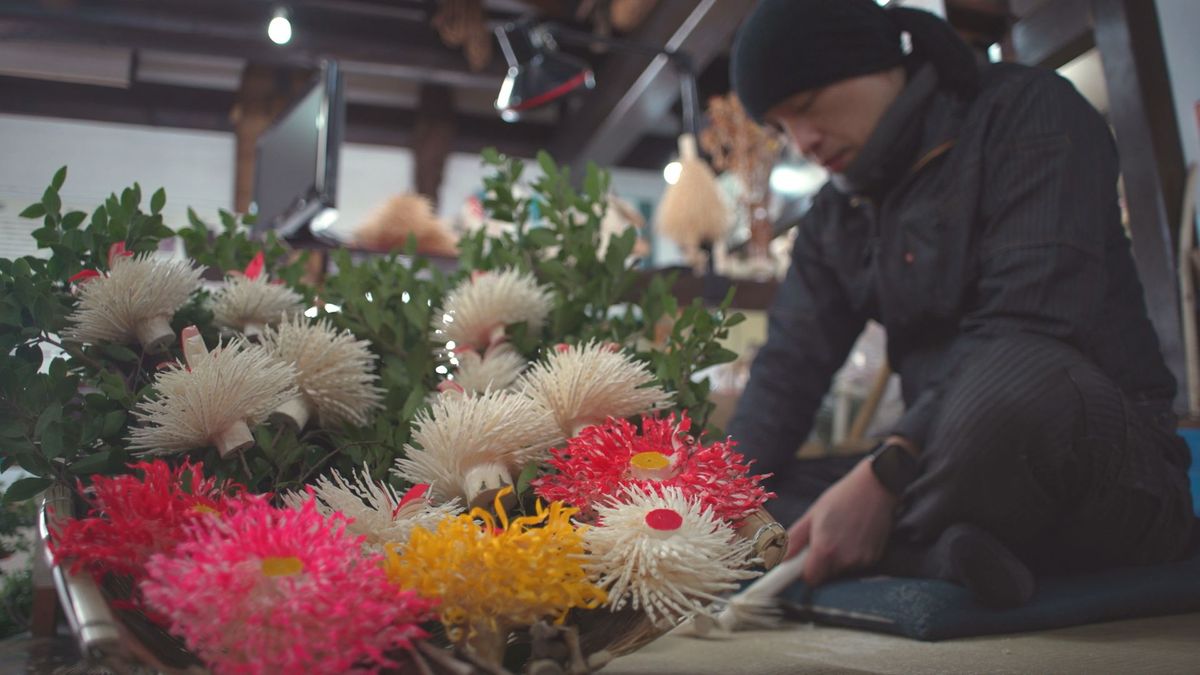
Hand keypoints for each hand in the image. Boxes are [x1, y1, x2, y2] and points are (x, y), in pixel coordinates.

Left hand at [785, 458, 897, 586]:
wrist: (876, 487)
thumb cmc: (841, 497)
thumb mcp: (813, 515)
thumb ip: (795, 539)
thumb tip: (782, 557)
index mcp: (825, 549)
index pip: (811, 578)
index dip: (804, 572)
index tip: (801, 566)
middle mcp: (844, 559)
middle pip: (826, 575)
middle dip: (821, 563)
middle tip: (823, 539)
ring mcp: (861, 560)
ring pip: (841, 569)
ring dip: (838, 558)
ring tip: (841, 533)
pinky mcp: (874, 558)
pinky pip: (856, 564)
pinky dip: (853, 554)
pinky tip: (854, 535)